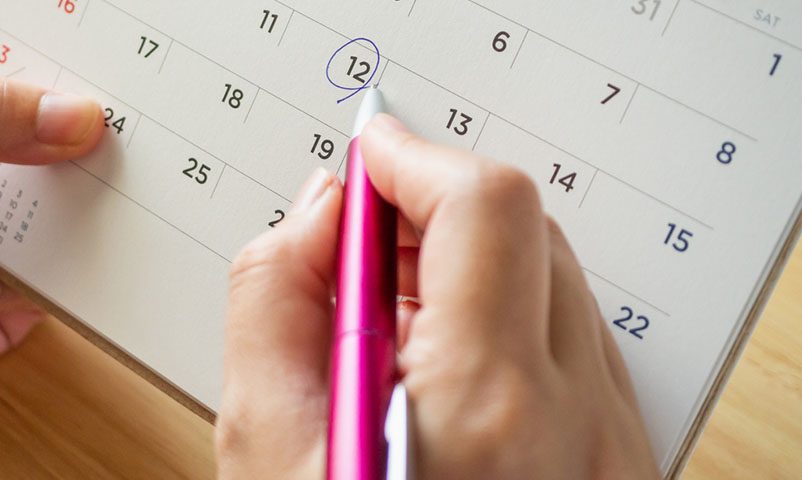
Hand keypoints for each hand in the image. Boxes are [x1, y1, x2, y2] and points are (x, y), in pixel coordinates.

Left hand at [0, 47, 103, 432]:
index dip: (65, 70)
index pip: (17, 66)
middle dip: (87, 149)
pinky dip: (28, 284)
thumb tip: (74, 115)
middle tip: (107, 153)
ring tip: (16, 237)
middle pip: (63, 138)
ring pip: (76, 209)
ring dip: (64, 223)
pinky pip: (63, 276)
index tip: (109, 81)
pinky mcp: (16, 285)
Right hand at [216, 114, 659, 478]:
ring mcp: (612, 441)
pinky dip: (501, 320)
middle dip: (431, 212)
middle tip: (360, 247)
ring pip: (551, 279)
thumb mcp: (262, 451)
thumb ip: (271, 303)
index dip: (413, 159)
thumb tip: (317, 216)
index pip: (481, 208)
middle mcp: (576, 420)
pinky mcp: (619, 458)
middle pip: (524, 229)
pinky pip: (569, 341)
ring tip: (389, 325)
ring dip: (466, 267)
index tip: (367, 160)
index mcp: (484, 410)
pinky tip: (438, 372)